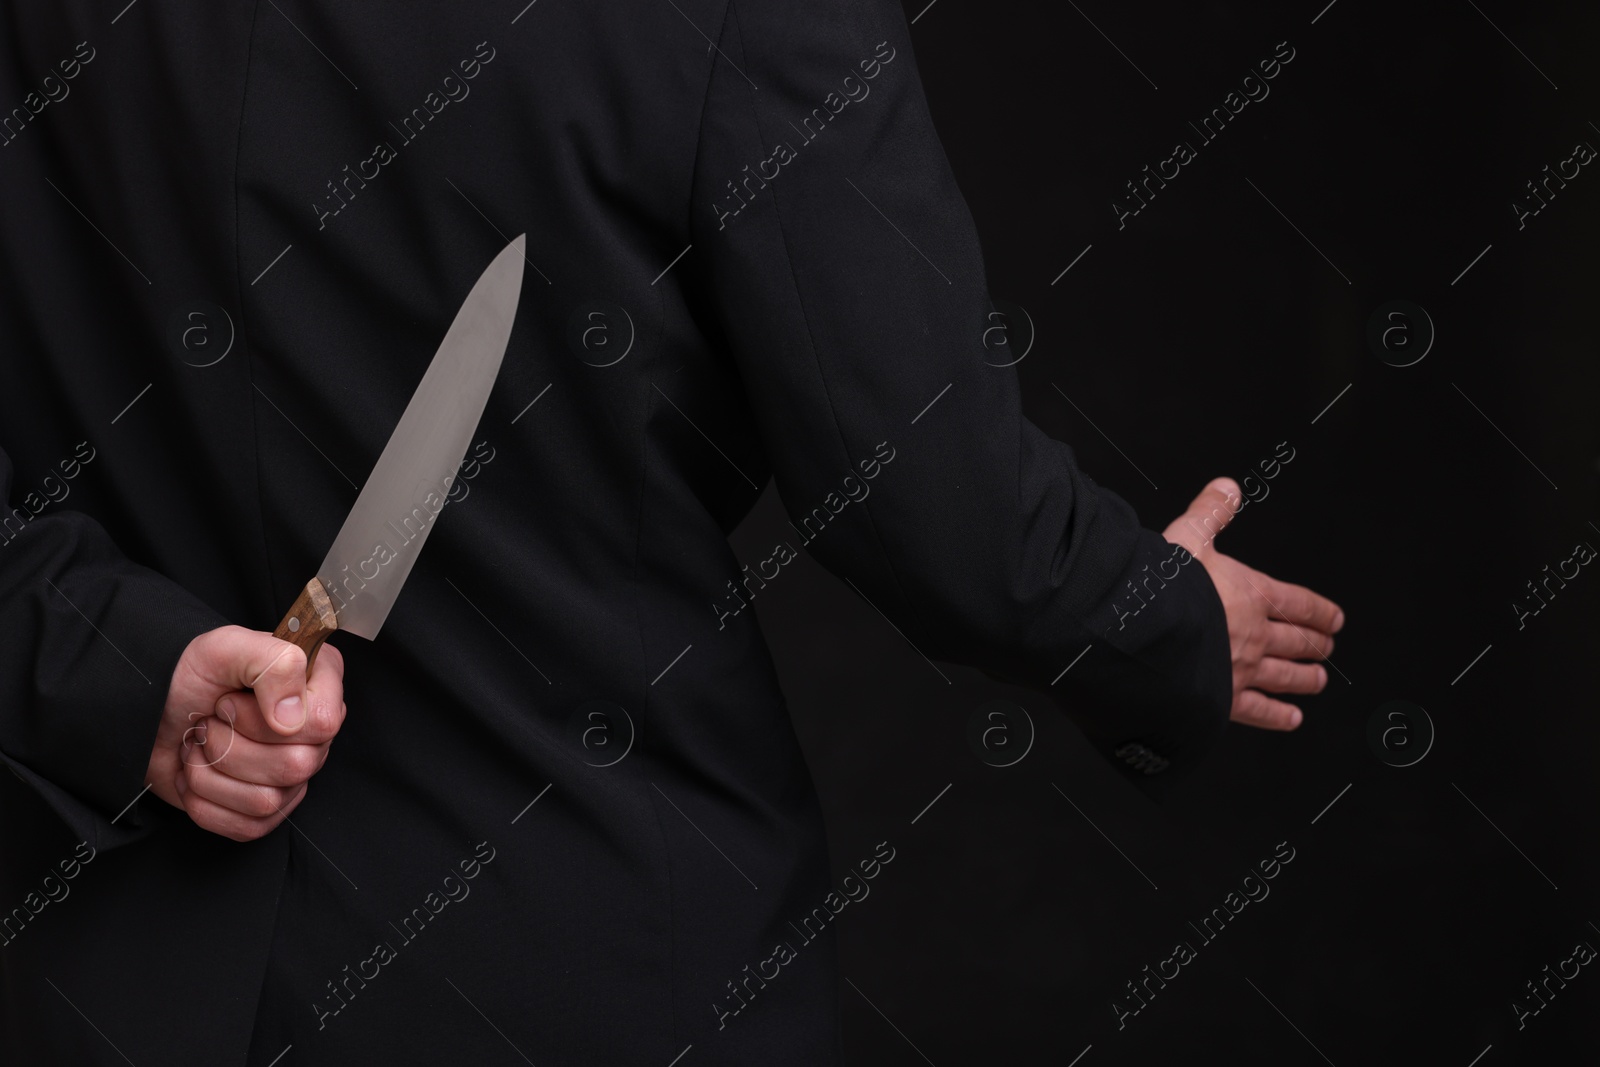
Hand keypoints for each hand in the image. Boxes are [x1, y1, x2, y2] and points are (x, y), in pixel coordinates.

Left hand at [147, 625, 345, 840]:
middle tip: (209, 723)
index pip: (322, 723)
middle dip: (229, 746)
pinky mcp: (264, 811)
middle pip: (295, 767)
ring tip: (200, 745)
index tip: (230, 701)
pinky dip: (205, 802)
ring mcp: (292, 777)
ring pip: (266, 801)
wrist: (148, 711)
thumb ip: (275, 665)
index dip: (264, 720)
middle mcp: (312, 734)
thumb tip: (292, 719)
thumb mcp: (226, 648)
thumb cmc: (189, 676)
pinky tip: (198, 772)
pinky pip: (247, 827)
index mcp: (317, 687)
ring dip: (211, 773)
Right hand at [1163, 478, 1343, 730]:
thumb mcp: (1187, 536)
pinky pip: (1258, 710)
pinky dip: (1277, 715)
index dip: (1319, 611)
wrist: (1144, 633)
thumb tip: (1227, 488)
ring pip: (1285, 676)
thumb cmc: (1162, 586)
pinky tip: (1291, 719)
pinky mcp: (1224, 699)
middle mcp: (1254, 634)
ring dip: (1304, 678)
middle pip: (1297, 641)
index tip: (1334, 619)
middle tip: (1327, 648)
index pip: (1298, 603)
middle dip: (1315, 644)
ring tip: (1317, 680)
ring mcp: (1242, 669)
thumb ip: (1210, 513)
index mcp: (1251, 593)